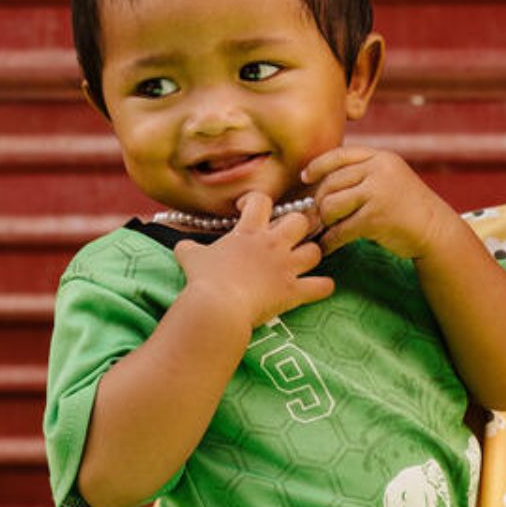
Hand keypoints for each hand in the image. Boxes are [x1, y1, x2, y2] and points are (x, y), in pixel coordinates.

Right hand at [173, 192, 332, 327]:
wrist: (217, 306)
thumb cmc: (204, 280)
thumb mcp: (191, 258)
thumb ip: (189, 248)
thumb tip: (181, 246)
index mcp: (249, 232)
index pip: (260, 200)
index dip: (255, 201)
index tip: (247, 209)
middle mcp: (273, 244)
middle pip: (299, 220)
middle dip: (296, 226)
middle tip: (286, 236)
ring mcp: (286, 267)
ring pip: (315, 250)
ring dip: (311, 255)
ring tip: (303, 261)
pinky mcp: (293, 291)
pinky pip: (321, 286)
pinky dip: (323, 286)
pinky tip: (321, 287)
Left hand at [304, 147, 452, 259]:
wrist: (437, 231)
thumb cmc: (410, 209)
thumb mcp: (391, 179)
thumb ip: (365, 174)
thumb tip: (323, 181)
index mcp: (381, 158)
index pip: (340, 156)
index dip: (318, 166)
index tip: (305, 177)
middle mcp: (379, 171)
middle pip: (330, 183)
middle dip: (319, 203)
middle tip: (318, 217)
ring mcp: (377, 193)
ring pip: (331, 206)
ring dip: (325, 222)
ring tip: (328, 230)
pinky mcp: (375, 218)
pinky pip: (340, 230)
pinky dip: (330, 242)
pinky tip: (327, 247)